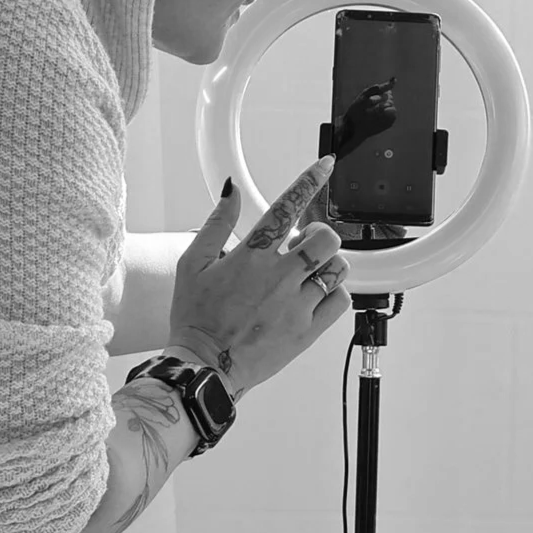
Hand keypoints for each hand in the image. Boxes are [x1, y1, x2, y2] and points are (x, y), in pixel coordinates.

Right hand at [167, 159, 351, 394]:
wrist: (203, 367)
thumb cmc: (195, 317)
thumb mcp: (192, 264)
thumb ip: (216, 223)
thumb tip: (230, 189)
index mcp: (250, 256)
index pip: (287, 206)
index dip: (310, 180)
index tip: (325, 165)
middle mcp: (278, 276)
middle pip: (325, 237)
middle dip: (320, 235)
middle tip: (304, 247)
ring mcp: (296, 304)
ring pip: (337, 268)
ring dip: (328, 264)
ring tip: (309, 274)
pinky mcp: (307, 330)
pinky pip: (340, 301)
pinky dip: (334, 293)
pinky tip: (315, 296)